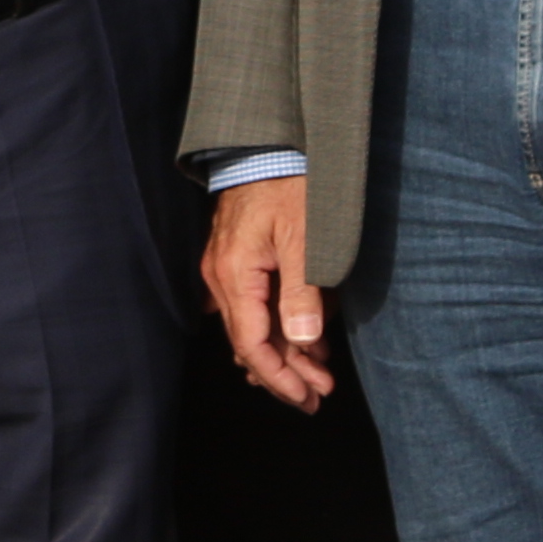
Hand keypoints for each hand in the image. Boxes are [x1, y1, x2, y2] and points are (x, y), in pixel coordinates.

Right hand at [202, 174, 331, 409]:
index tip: (307, 398)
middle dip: (287, 372)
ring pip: (252, 325)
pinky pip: (251, 305)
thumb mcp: (305, 238)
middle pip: (250, 342)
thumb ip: (303, 292)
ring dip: (285, 351)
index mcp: (235, 275)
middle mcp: (221, 277)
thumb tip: (303, 342)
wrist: (267, 143)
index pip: (252, 345)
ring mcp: (224, 268)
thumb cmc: (289, 184)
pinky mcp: (234, 258)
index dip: (279, 378)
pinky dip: (276, 326)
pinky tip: (302, 337)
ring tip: (320, 371)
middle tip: (321, 394)